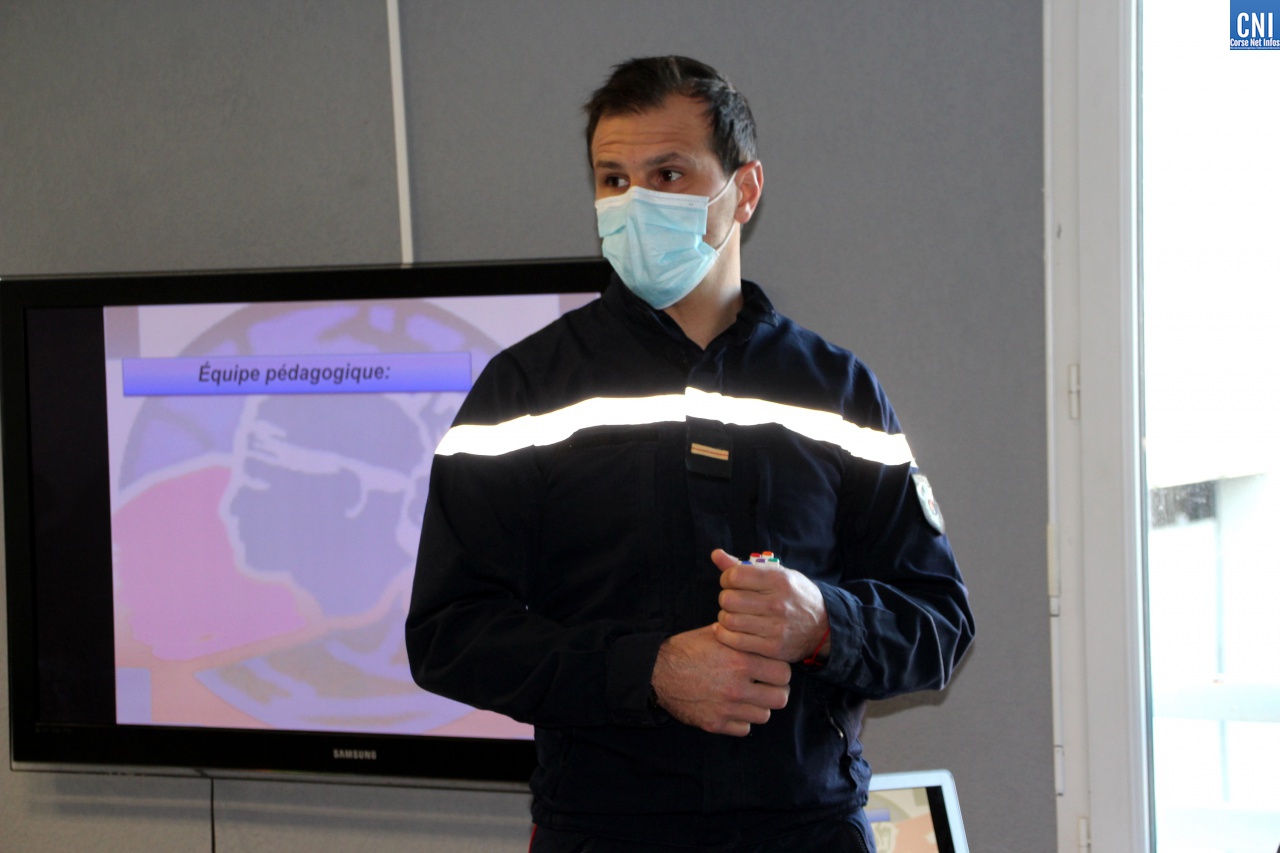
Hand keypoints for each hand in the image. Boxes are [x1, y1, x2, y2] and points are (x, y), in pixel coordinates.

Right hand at [650, 625, 790, 736]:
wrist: (657, 672)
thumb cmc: (686, 649)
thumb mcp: (714, 633)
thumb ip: (740, 636)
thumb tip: (758, 631)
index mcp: (741, 661)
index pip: (783, 672)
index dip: (779, 669)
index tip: (772, 668)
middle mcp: (737, 687)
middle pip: (780, 697)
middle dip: (776, 690)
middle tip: (766, 685)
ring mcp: (727, 708)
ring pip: (764, 715)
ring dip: (760, 706)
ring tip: (750, 697)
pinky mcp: (715, 724)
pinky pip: (744, 729)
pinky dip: (742, 720)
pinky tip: (734, 709)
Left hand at [711, 549, 828, 662]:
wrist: (823, 626)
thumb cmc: (795, 595)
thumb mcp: (777, 574)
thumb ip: (744, 566)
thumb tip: (715, 554)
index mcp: (778, 580)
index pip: (735, 576)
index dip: (726, 578)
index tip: (731, 583)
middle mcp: (777, 603)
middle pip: (728, 599)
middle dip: (725, 598)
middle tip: (732, 600)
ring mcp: (775, 627)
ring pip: (729, 620)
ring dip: (725, 617)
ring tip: (732, 615)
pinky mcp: (772, 647)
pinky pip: (735, 641)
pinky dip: (724, 634)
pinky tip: (728, 629)